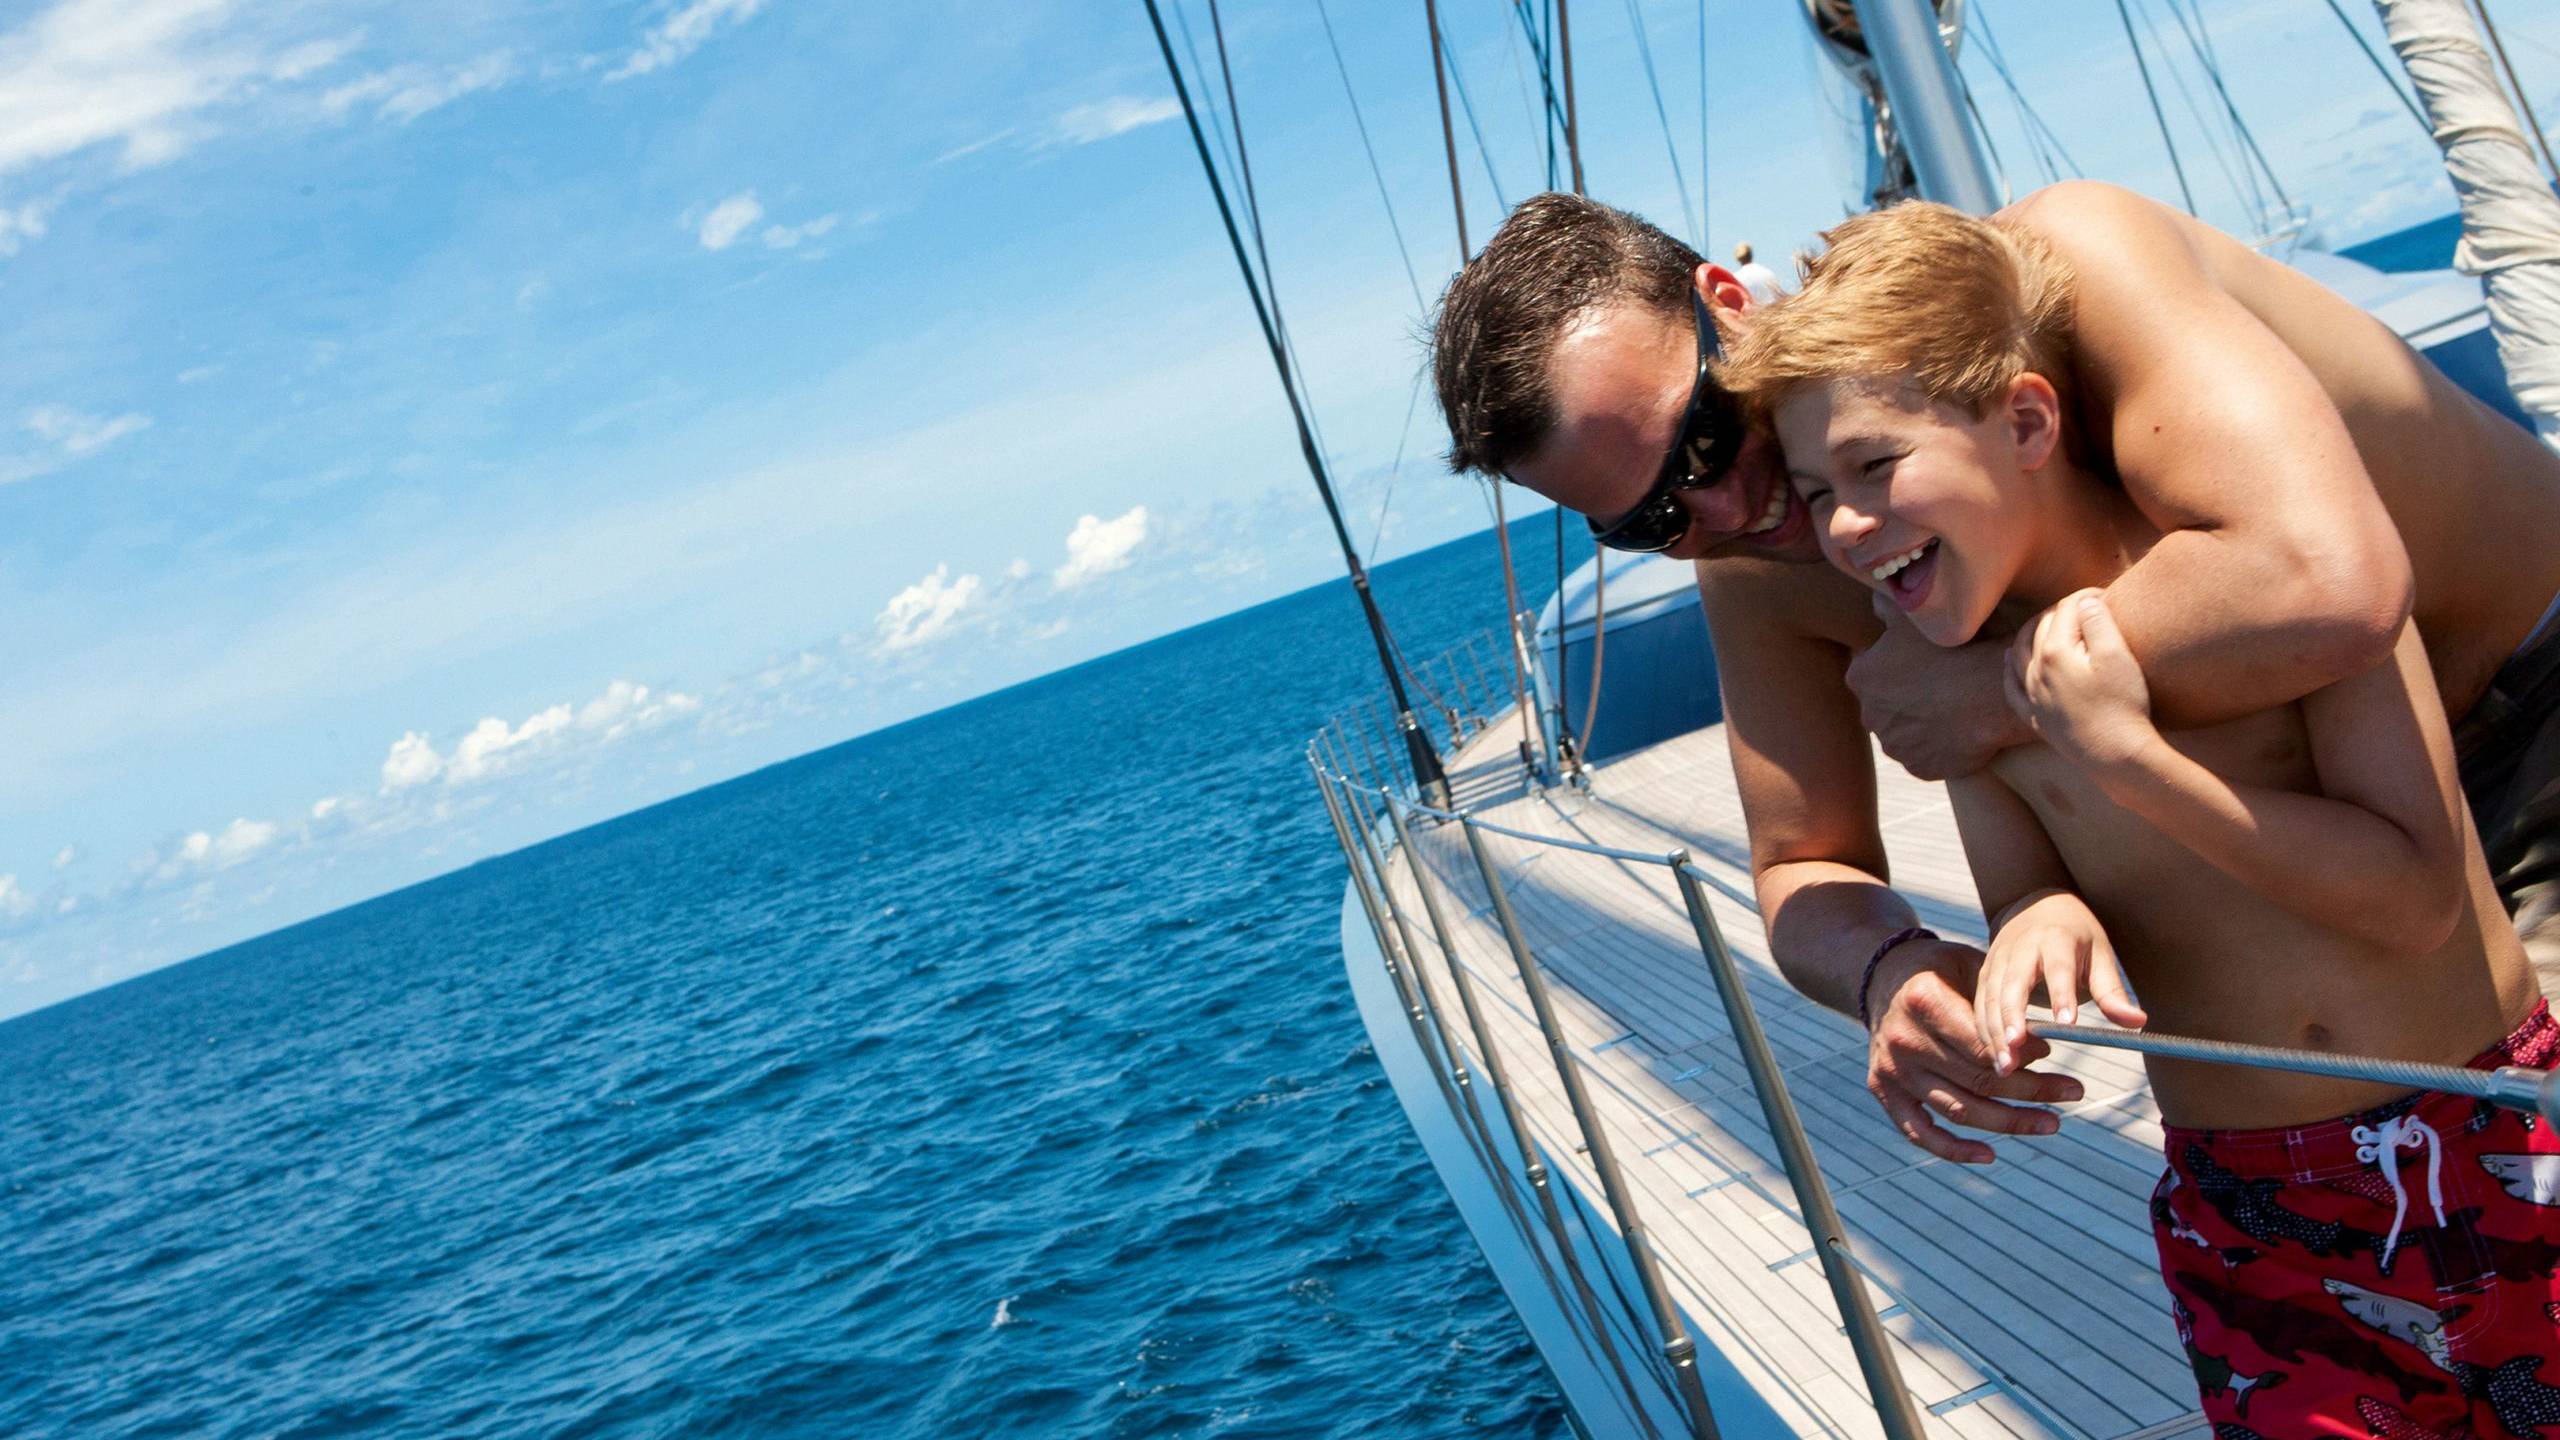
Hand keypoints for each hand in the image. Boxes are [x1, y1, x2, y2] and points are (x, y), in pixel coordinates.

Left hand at [1846, 603, 2030, 779]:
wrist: (1993, 693)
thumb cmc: (1953, 649)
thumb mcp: (1914, 617)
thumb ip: (1885, 606)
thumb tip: (1875, 602)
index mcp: (1861, 677)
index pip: (1870, 669)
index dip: (1896, 663)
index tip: (1920, 660)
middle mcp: (1870, 716)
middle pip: (1885, 704)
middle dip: (1904, 696)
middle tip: (1938, 683)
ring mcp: (1896, 747)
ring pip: (1904, 732)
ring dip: (1920, 722)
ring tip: (1952, 705)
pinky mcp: (1921, 769)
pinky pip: (1926, 755)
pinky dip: (1938, 745)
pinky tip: (1958, 729)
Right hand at [1864, 937, 2085, 1163]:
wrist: (1882, 976)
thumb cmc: (1939, 970)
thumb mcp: (1970, 965)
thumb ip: (2001, 1004)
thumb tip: (2042, 1049)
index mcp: (1925, 1002)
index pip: (1983, 1046)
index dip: (2024, 1059)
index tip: (2054, 1059)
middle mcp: (1904, 1039)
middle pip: (1979, 1081)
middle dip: (2032, 1092)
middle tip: (2072, 1092)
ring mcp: (1892, 1069)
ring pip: (1959, 1110)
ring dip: (2009, 1122)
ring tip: (2051, 1122)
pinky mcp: (1882, 1089)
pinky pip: (1919, 1132)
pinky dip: (1954, 1150)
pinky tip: (1989, 1154)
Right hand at [1975, 890, 2147, 1076]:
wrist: (2038, 905)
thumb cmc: (2076, 936)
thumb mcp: (2100, 955)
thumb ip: (2112, 991)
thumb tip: (2137, 1021)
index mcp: (2054, 939)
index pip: (2058, 969)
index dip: (2061, 995)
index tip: (2067, 1024)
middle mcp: (2019, 948)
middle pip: (2011, 986)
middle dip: (2011, 1020)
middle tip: (2015, 1053)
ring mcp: (1996, 960)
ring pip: (1990, 999)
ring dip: (1993, 1033)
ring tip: (2004, 1066)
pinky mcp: (1984, 973)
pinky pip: (1979, 1005)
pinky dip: (1984, 1032)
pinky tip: (1994, 1057)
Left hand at [2006, 589, 2155, 772]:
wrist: (2116, 755)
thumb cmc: (2122, 703)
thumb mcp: (2116, 656)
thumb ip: (2097, 622)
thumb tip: (2083, 601)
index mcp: (2054, 651)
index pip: (2066, 610)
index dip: (2087, 597)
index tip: (2106, 594)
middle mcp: (2034, 671)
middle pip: (2041, 627)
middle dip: (2062, 610)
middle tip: (2086, 606)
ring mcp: (2032, 696)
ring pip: (2018, 652)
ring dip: (2031, 631)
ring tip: (2047, 621)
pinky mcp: (2035, 717)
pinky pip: (2011, 687)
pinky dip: (2009, 668)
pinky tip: (2009, 658)